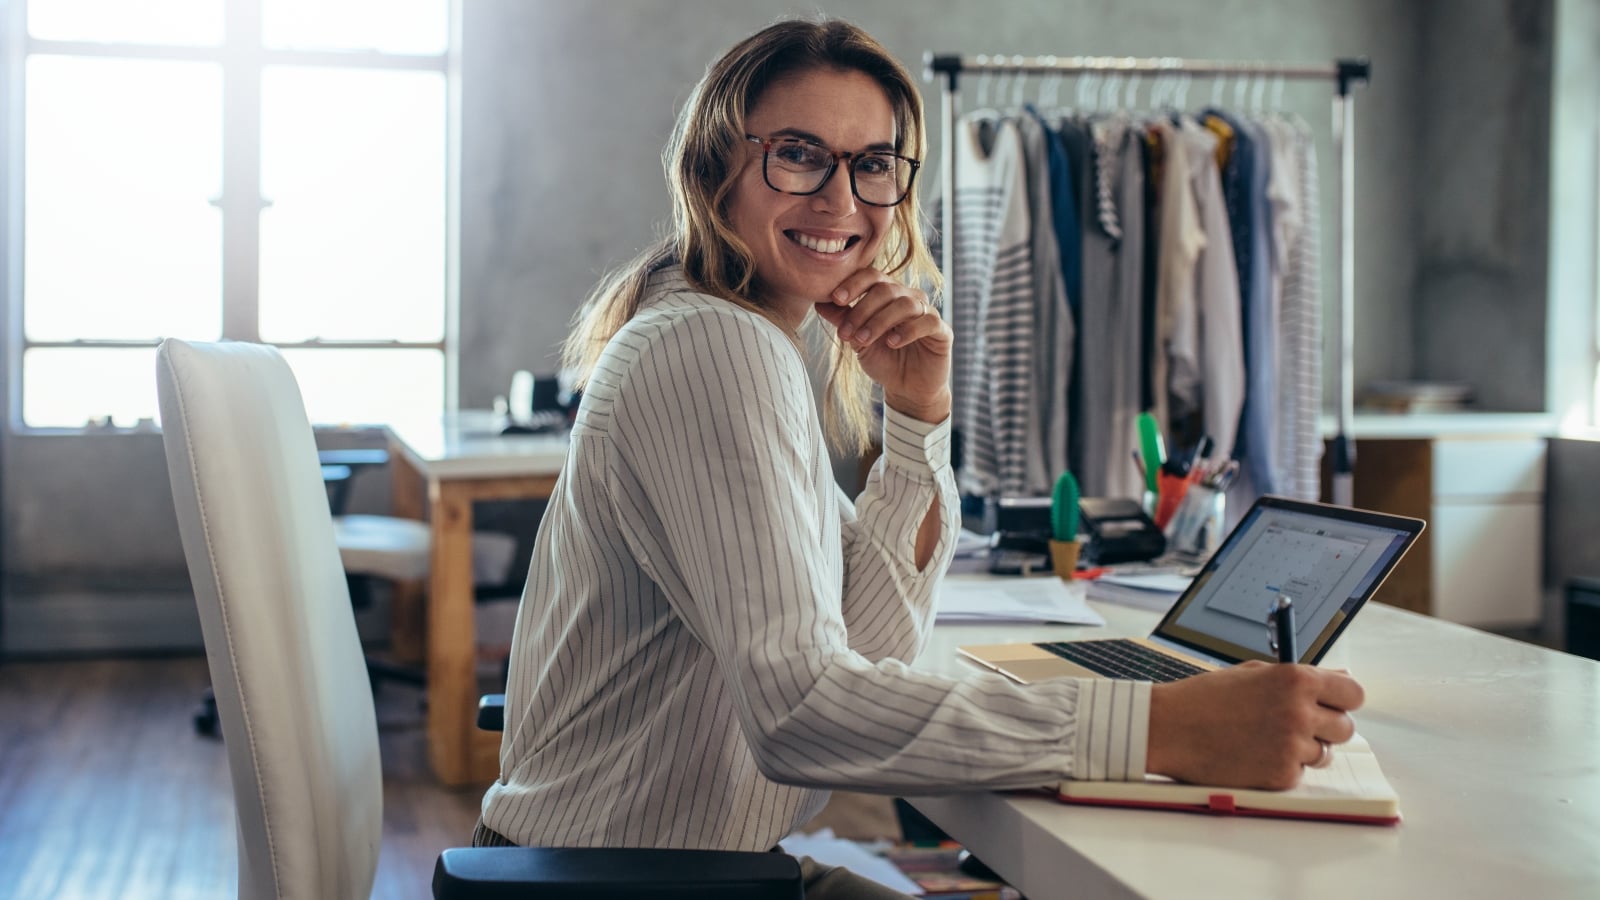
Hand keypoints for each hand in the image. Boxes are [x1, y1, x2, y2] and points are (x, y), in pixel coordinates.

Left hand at [812, 268, 951, 422]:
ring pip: (905, 304)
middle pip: (886, 288)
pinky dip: (908, 330)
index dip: (854, 284)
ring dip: (880, 321)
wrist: (907, 389)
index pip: (872, 276)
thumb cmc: (883, 359)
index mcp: (888, 294)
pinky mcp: (942, 331)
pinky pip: (928, 322)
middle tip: (846, 333)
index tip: (835, 298)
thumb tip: (818, 301)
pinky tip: (892, 343)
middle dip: (862, 310)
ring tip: (863, 341)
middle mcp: (909, 298)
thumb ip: (843, 319)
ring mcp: (927, 313)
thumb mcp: (858, 340)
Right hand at [1145, 662, 1362, 789]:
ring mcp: (1292, 746)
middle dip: (1325, 727)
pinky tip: (1254, 755)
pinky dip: (1281, 768)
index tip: (1332, 704)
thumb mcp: (1254, 673)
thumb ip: (1299, 677)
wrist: (1169, 728)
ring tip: (1266, 740)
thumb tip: (1340, 678)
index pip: (1354, 693)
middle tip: (1296, 725)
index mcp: (1296, 679)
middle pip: (1345, 727)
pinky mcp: (1281, 776)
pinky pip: (1299, 774)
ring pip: (1324, 754)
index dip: (1343, 700)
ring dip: (1303, 749)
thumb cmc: (1205, 698)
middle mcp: (1300, 712)